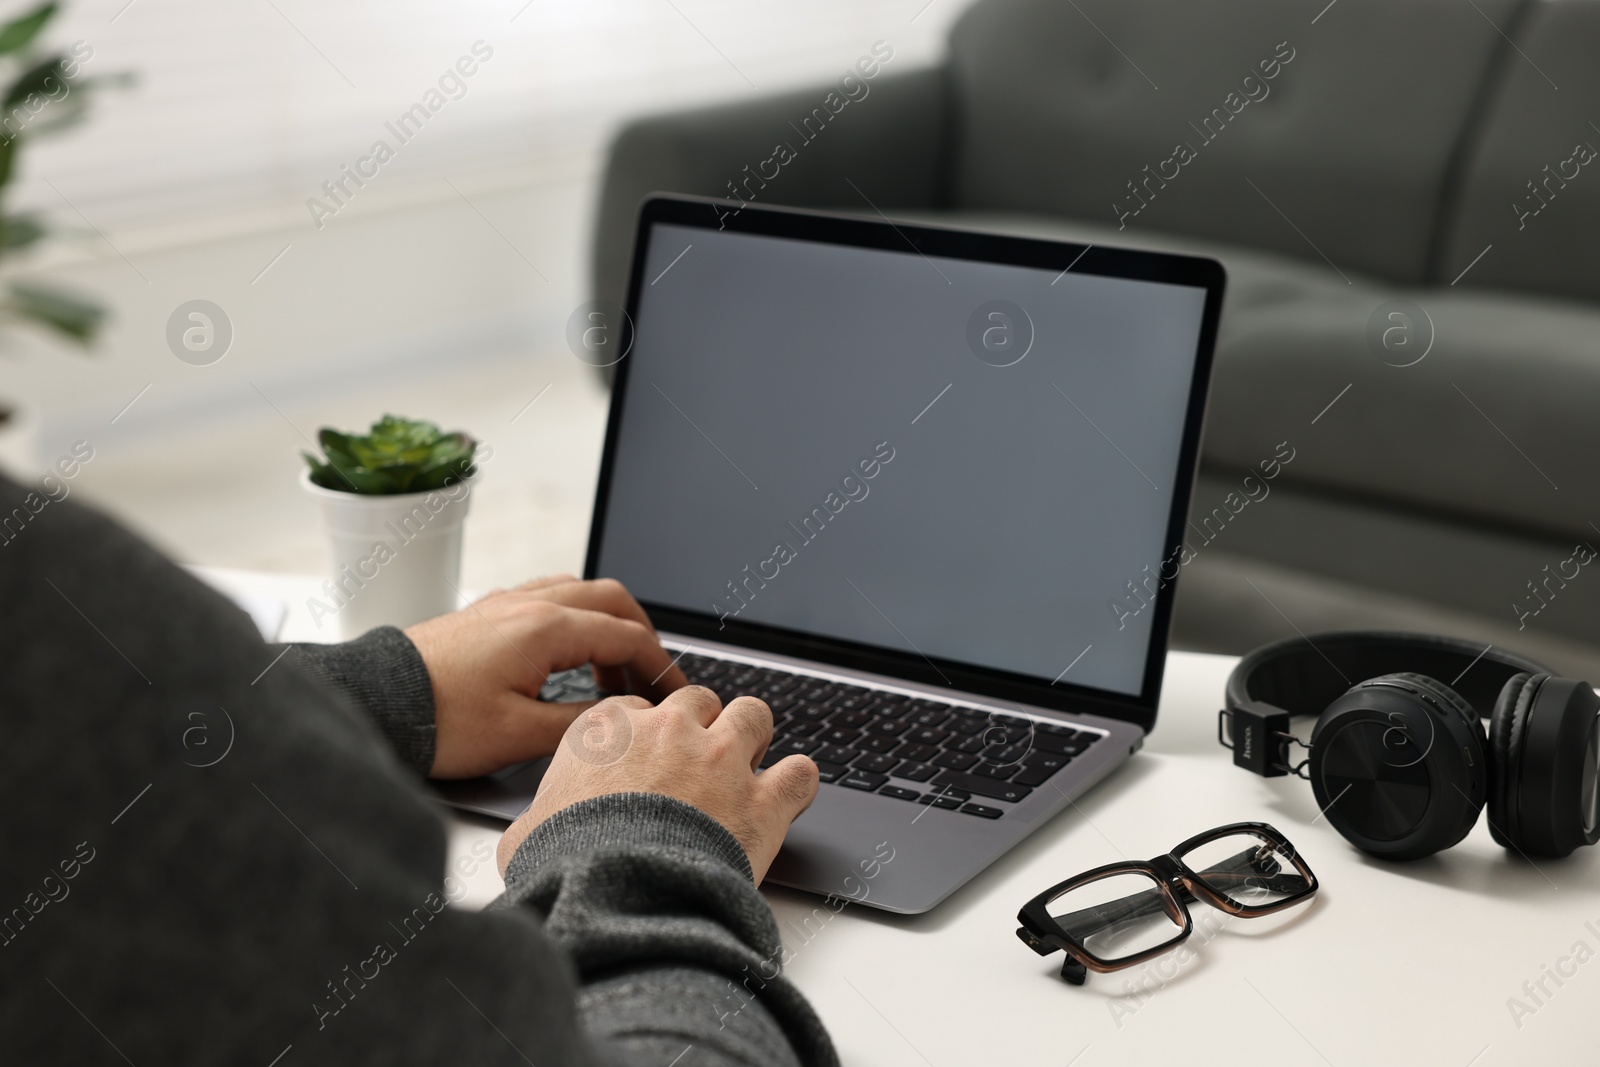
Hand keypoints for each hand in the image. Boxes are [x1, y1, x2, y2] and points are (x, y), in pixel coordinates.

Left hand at [404, 575, 687, 778]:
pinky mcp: (487, 614)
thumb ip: (582, 722)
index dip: (660, 666)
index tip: (675, 693)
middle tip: (652, 678)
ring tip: (612, 673)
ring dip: (608, 626)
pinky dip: (576, 621)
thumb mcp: (521, 735)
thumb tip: (621, 717)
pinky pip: (549, 599)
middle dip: (642, 637)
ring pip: (580, 593)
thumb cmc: (438, 722)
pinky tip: (569, 657)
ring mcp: (506, 603)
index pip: (626, 636)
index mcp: (544, 628)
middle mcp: (529, 604)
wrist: (374, 704)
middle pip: (611, 600)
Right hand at [496, 686, 819, 883]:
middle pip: (698, 701)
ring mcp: (721, 759)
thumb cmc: (566, 869)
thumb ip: (537, 819)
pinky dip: (797, 784)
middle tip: (699, 764)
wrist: (617, 899)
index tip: (650, 758)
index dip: (647, 734)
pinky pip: (800, 771)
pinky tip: (788, 798)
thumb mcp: (527, 837)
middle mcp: (669, 731)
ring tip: (748, 767)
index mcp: (607, 731)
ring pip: (753, 714)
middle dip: (702, 727)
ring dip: (752, 738)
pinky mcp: (763, 798)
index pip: (638, 708)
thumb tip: (530, 835)